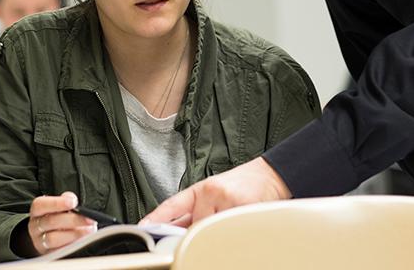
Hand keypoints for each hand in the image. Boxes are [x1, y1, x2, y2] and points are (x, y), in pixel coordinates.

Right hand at [27, 192, 95, 254]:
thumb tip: (72, 200)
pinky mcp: (48, 254)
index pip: (40, 205)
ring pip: (53, 239)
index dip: (56, 203)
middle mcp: (36, 227)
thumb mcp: (60, 206)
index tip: (73, 202)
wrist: (51, 237)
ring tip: (89, 231)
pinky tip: (83, 241)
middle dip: (73, 220)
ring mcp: (40, 242)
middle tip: (90, 220)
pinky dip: (72, 246)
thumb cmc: (58, 217)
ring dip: (74, 234)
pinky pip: (59, 252)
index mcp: (37, 212)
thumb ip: (67, 200)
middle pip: (51, 222)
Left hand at [140, 157, 290, 226]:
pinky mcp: (242, 206)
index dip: (156, 218)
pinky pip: (230, 230)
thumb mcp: (215, 196)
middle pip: (193, 225)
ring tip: (230, 226)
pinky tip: (239, 227)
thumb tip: (174, 232)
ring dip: (218, 235)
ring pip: (211, 230)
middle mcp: (210, 191)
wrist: (271, 175)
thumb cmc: (243, 187)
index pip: (172, 205)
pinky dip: (232, 234)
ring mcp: (226, 199)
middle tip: (200, 238)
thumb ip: (196, 214)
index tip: (142, 228)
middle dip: (196, 235)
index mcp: (201, 189)